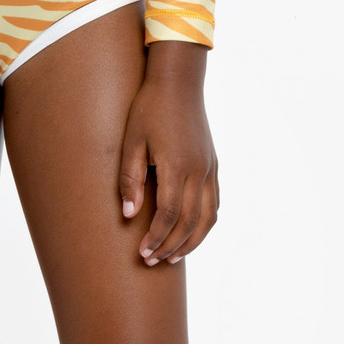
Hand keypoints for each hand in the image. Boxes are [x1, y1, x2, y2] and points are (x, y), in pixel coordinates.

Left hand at [118, 40, 218, 264]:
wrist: (178, 82)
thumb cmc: (149, 108)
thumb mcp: (131, 141)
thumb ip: (130, 179)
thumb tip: (128, 215)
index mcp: (177, 165)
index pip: (168, 214)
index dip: (156, 237)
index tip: (142, 253)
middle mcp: (199, 170)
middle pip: (189, 222)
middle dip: (171, 246)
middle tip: (152, 261)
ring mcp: (210, 168)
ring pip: (208, 217)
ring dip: (192, 241)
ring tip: (173, 257)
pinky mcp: (214, 164)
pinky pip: (216, 202)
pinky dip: (205, 223)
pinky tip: (191, 232)